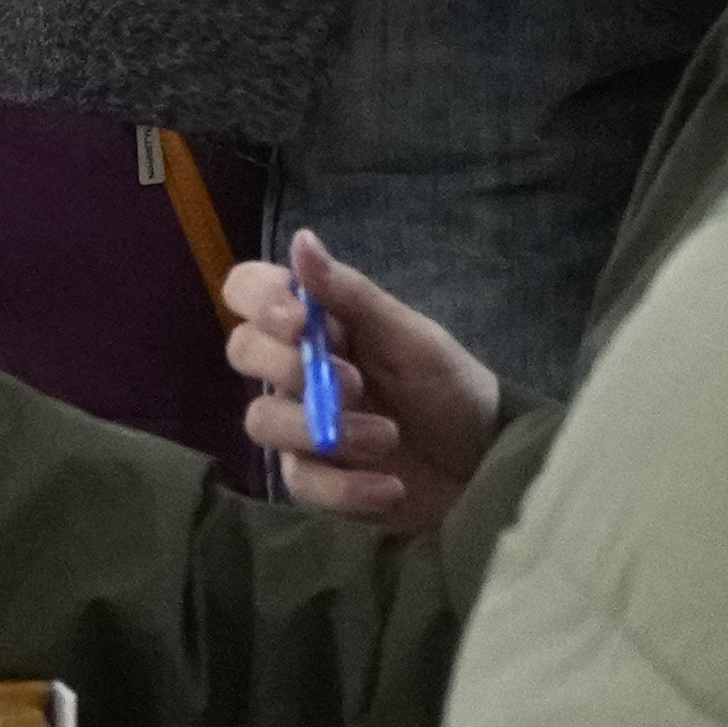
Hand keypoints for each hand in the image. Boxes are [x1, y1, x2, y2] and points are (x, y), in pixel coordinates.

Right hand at [232, 237, 497, 529]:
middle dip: (289, 366)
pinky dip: (346, 487)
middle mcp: (296, 368)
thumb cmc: (450, 387)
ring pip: (262, 420)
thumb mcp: (410, 337)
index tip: (298, 322)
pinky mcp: (314, 478)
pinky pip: (299, 482)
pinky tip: (390, 487)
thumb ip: (352, 295)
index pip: (249, 290)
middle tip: (354, 383)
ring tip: (389, 437)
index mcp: (318, 322)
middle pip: (242, 350)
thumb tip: (301, 239)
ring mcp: (298, 424)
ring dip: (324, 429)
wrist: (485, 463)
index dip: (258, 300)